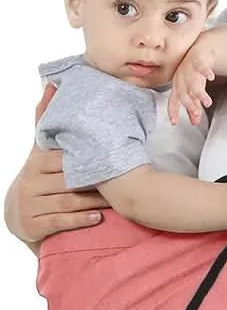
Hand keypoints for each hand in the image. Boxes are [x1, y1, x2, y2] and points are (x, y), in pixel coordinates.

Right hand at [3, 84, 109, 245]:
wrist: (20, 216)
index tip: (111, 154)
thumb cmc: (40, 178)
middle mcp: (30, 181)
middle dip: (97, 180)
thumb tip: (53, 85)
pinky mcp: (33, 224)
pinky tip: (98, 218)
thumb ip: (46, 121)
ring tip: (118, 201)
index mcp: (36, 161)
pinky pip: (60, 220)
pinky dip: (80, 220)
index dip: (88, 156)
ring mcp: (30, 203)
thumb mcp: (40, 151)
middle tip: (124, 181)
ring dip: (95, 202)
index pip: (65, 156)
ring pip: (68, 200)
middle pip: (69, 179)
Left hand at [168, 42, 215, 125]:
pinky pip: (201, 66)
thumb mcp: (193, 91)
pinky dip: (205, 71)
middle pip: (183, 93)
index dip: (173, 111)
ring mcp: (188, 69)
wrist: (199, 50)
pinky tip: (210, 77)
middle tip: (197, 114)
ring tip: (207, 102)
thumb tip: (195, 122)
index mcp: (178, 87)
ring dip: (199, 93)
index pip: (174, 101)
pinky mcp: (198, 60)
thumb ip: (194, 106)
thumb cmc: (193, 73)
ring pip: (192, 83)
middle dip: (189, 105)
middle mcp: (181, 79)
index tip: (174, 122)